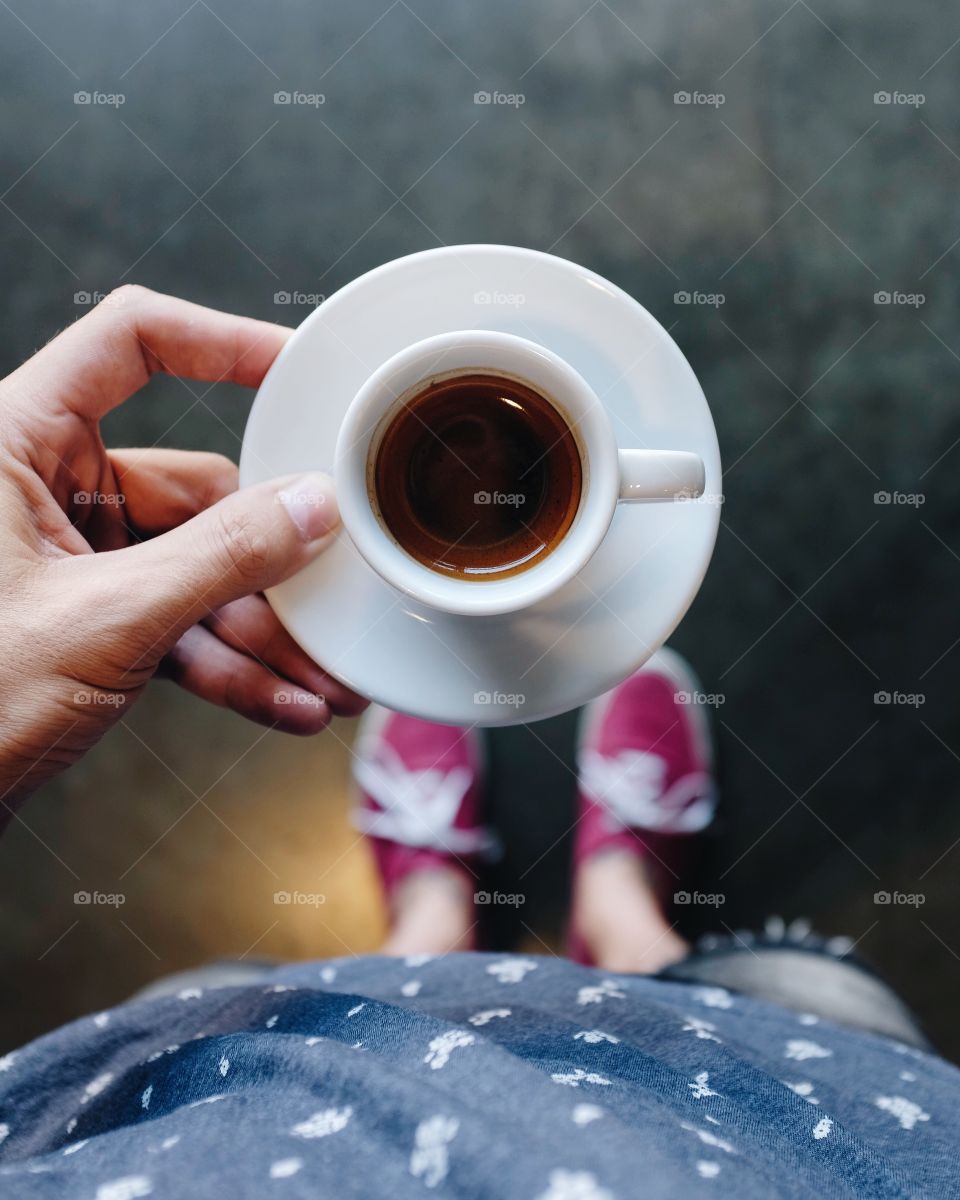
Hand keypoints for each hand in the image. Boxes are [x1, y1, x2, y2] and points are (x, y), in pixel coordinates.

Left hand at [0, 285, 365, 814]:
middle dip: (267, 561)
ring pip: (196, 565)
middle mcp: (46, 486)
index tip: (300, 371)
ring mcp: (71, 554)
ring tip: (321, 675)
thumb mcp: (104, 622)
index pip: (132, 343)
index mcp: (18, 442)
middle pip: (193, 488)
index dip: (224, 343)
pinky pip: (177, 619)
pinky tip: (282, 700)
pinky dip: (226, 661)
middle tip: (332, 589)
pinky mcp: (88, 612)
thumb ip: (219, 558)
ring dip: (259, 628)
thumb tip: (311, 508)